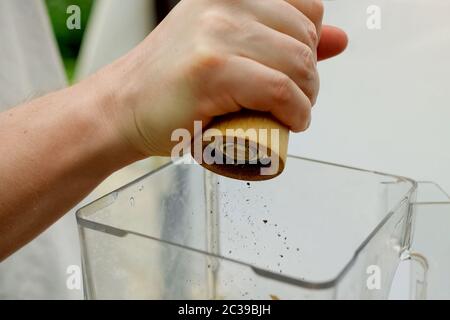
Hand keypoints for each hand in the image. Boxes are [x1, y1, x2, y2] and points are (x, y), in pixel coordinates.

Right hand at [94, 0, 347, 156]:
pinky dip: (295, 112)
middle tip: (296, 100)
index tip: (297, 69)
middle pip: (304, 38)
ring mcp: (215, 35)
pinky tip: (290, 121)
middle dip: (310, 77)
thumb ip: (281, 39)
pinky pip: (279, 90)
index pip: (306, 7)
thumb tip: (339, 39)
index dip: (311, 44)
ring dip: (306, 97)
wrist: (123, 107)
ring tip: (291, 112)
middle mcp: (222, 5)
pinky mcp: (212, 71)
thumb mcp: (227, 48)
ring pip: (297, 65)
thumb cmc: (171, 83)